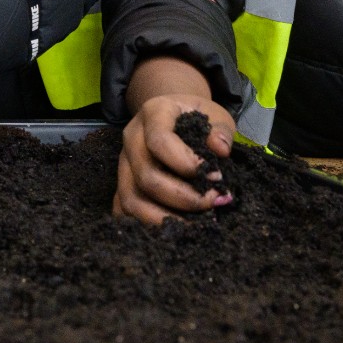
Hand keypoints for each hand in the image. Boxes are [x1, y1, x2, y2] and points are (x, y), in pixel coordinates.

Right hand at [113, 55, 233, 225]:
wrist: (175, 116)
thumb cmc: (197, 118)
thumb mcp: (214, 115)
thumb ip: (220, 131)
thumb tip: (220, 150)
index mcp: (153, 113)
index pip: (159, 141)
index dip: (186, 164)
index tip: (215, 176)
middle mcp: (131, 138)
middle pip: (146, 177)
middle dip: (183, 198)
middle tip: (213, 202)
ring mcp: (123, 163)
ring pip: (131, 200)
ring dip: (166, 218)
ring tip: (197, 224)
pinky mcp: (122, 183)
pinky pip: (123, 211)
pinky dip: (146, 225)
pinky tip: (174, 229)